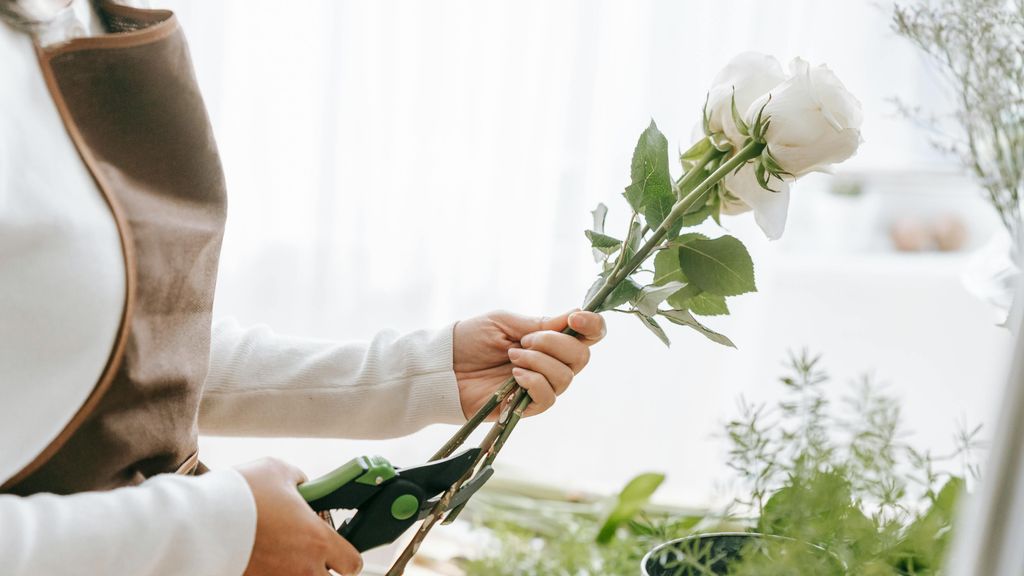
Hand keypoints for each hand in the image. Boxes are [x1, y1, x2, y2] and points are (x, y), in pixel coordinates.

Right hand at [238, 458, 361, 575]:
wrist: (197, 520)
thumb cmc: (241, 493)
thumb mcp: (278, 471)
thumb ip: (300, 481)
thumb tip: (304, 487)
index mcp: (317, 540)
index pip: (352, 564)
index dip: (348, 557)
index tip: (339, 550)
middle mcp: (302, 568)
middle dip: (325, 572)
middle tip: (313, 557)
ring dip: (299, 573)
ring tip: (284, 558)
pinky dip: (273, 573)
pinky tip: (263, 561)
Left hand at [453, 310, 605, 417]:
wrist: (444, 366)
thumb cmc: (471, 340)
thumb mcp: (504, 322)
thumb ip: (539, 323)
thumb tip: (573, 317)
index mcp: (549, 339)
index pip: (589, 335)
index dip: (592, 326)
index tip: (575, 318)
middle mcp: (551, 363)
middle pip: (582, 357)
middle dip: (556, 344)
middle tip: (524, 340)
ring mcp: (541, 385)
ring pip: (566, 377)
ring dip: (539, 362)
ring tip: (512, 356)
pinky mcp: (527, 406)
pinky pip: (548, 397)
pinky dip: (534, 382)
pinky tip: (514, 375)